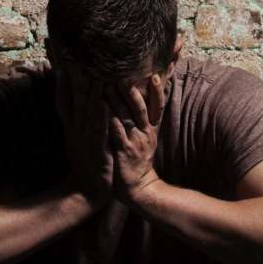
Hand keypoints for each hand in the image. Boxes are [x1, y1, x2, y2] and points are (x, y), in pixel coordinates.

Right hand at [54, 63, 113, 207]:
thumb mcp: (79, 137)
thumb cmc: (87, 161)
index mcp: (72, 124)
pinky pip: (98, 131)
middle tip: (73, 55)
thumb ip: (78, 117)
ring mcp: (85, 138)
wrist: (87, 190)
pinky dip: (99, 117)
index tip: (60, 59)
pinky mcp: (97, 150)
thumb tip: (78, 100)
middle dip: (72, 77)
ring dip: (89, 92)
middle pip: (72, 98)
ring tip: (92, 72)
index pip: (63, 97)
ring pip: (86, 111)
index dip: (61, 79)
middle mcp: (76, 128)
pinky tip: (103, 104)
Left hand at [105, 74, 164, 203]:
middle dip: (132, 91)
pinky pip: (118, 134)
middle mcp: (146, 132)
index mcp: (151, 128)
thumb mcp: (146, 137)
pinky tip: (104, 112)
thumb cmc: (138, 159)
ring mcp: (136, 142)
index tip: (156, 74)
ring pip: (127, 118)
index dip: (157, 91)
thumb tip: (142, 98)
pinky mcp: (125, 152)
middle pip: (141, 108)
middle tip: (122, 75)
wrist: (139, 188)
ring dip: (118, 102)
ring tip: (108, 87)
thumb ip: (144, 118)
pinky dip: (112, 122)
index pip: (158, 105)